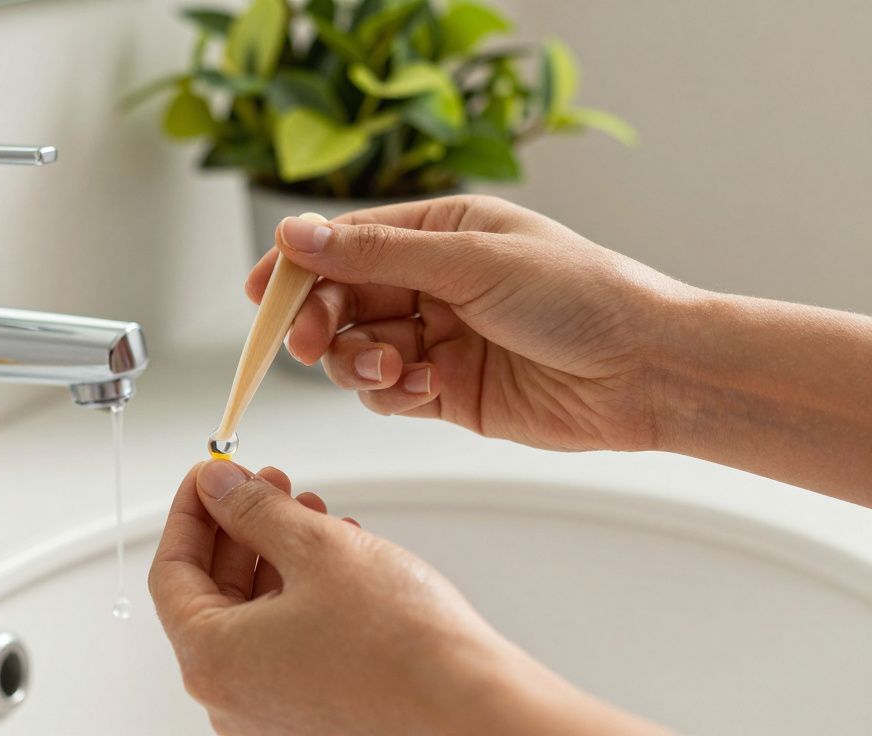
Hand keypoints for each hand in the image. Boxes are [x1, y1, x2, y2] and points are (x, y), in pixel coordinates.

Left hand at [149, 460, 664, 734]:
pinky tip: (335, 554)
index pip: (170, 570)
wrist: (469, 703)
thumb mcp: (314, 548)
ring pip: (253, 613)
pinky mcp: (309, 712)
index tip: (208, 476)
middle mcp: (230, 695)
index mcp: (211, 659)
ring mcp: (269, 709)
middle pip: (211, 592)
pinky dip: (299, 592)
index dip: (190, 511)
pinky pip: (285, 640)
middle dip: (241, 527)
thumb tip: (218, 488)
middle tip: (264, 483)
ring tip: (308, 510)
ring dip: (276, 553)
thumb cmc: (401, 645)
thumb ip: (253, 510)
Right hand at [247, 195, 689, 451]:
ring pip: (355, 352)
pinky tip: (423, 389)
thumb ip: (376, 255)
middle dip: (320, 322)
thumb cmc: (580, 296)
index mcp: (439, 234)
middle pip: (341, 301)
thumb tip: (295, 235)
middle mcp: (431, 283)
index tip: (262, 294)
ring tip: (393, 369)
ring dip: (357, 362)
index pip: (345, 244)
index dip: (297, 267)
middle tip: (309, 343)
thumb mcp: (471, 262)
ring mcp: (437, 339)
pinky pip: (387, 393)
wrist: (647, 370)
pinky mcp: (446, 391)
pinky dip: (391, 393)